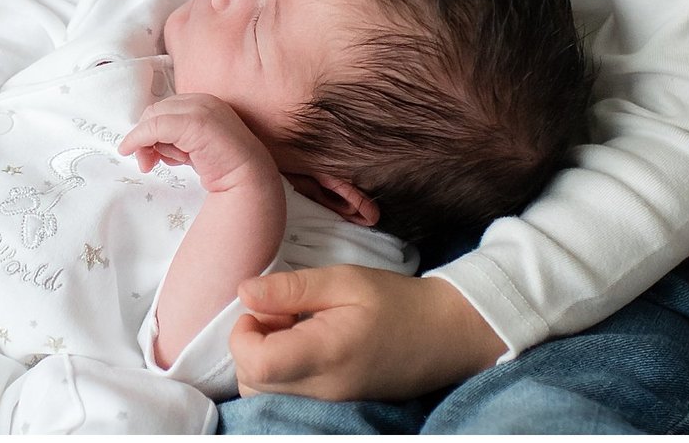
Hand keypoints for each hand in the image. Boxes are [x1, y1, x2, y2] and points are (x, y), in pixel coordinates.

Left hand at [118, 93, 278, 193]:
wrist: (250, 178)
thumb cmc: (224, 166)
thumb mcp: (194, 147)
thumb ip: (176, 138)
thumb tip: (145, 143)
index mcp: (203, 102)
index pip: (164, 109)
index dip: (150, 131)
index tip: (150, 156)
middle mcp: (201, 100)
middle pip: (155, 111)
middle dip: (144, 137)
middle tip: (146, 164)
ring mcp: (199, 108)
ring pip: (153, 118)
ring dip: (148, 143)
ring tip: (169, 163)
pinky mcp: (194, 122)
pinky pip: (154, 126)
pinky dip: (137, 139)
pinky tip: (130, 151)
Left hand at [230, 267, 507, 400]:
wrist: (446, 335)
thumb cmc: (397, 302)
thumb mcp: (345, 280)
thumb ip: (291, 288)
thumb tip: (244, 292)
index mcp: (325, 354)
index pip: (255, 363)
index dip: (243, 334)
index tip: (262, 308)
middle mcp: (324, 390)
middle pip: (252, 383)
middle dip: (250, 346)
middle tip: (278, 314)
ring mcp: (330, 404)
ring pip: (266, 394)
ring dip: (264, 361)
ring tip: (293, 328)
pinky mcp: (335, 407)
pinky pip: (288, 398)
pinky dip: (282, 375)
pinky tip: (304, 346)